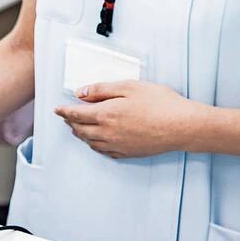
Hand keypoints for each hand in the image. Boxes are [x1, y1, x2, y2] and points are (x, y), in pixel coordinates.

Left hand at [53, 81, 208, 158]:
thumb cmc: (160, 103)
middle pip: (80, 129)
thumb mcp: (129, 87)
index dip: (64, 111)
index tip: (57, 109)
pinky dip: (95, 145)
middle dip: (71, 122)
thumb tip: (81, 93)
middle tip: (67, 116)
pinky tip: (96, 142)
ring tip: (78, 128)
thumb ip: (102, 90)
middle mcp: (106, 133)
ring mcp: (116, 145)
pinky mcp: (126, 153)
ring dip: (81, 134)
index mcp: (105, 114)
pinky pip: (103, 151)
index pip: (76, 114)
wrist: (181, 126)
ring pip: (90, 142)